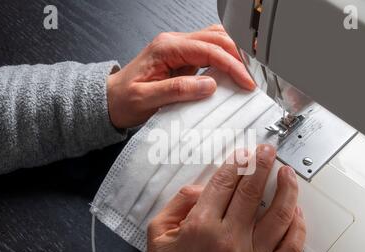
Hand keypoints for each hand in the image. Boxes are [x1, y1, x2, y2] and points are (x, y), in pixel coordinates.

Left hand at [107, 25, 255, 129]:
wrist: (110, 101)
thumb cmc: (124, 100)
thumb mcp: (146, 99)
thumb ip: (177, 90)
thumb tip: (209, 85)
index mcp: (166, 48)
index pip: (209, 50)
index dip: (232, 65)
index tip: (246, 82)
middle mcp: (174, 43)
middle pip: (216, 38)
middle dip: (239, 56)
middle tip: (253, 77)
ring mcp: (179, 49)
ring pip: (215, 40)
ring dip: (234, 54)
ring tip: (248, 73)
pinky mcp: (182, 59)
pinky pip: (210, 52)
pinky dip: (226, 59)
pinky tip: (234, 71)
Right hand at [147, 145, 305, 251]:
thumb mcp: (158, 233)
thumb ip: (178, 203)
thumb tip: (203, 187)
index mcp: (200, 227)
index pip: (225, 183)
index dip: (237, 162)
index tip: (244, 154)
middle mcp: (228, 241)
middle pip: (252, 192)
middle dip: (262, 164)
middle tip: (268, 151)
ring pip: (279, 215)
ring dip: (286, 189)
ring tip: (287, 174)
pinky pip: (290, 248)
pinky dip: (297, 226)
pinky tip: (296, 211)